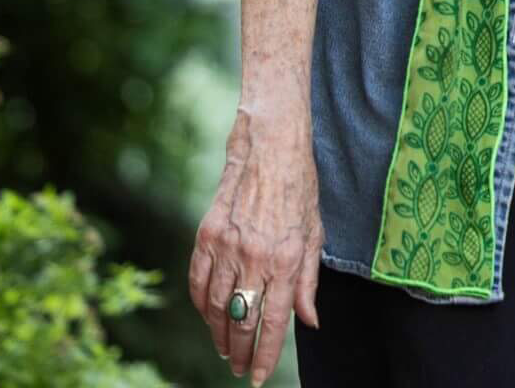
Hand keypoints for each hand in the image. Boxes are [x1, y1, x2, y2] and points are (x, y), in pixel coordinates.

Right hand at [188, 108, 324, 383]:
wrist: (270, 149)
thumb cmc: (300, 191)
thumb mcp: (316, 236)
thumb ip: (309, 283)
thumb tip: (309, 322)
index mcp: (287, 260)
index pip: (273, 322)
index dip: (264, 354)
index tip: (258, 376)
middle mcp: (256, 258)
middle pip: (241, 321)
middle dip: (240, 352)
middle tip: (240, 369)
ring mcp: (227, 246)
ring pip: (217, 306)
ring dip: (219, 333)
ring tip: (226, 349)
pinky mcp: (206, 234)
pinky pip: (198, 281)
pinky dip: (201, 305)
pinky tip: (208, 317)